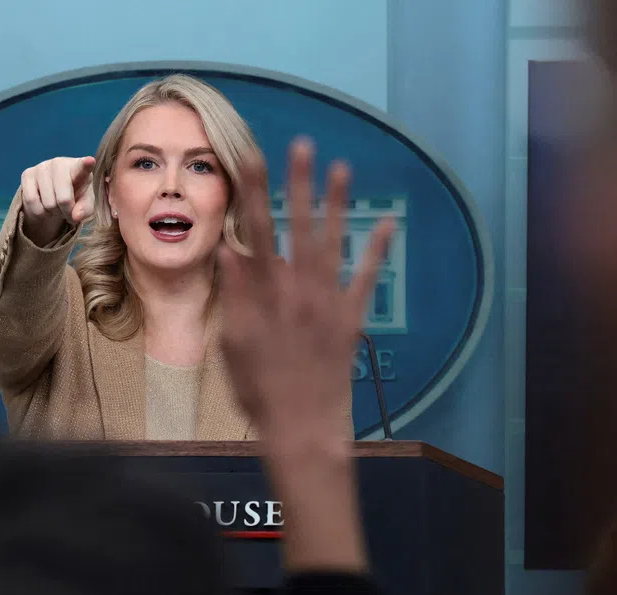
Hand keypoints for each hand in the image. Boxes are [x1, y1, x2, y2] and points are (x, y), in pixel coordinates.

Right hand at [20, 156, 96, 246]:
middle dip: (66, 212)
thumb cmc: (74, 195)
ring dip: (52, 212)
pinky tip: (43, 205)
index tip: (90, 161)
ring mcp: (42, 167)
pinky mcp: (27, 174)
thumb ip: (85, 209)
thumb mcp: (84, 204)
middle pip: (63, 199)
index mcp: (79, 168)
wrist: (53, 193)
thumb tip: (75, 216)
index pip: (82, 167)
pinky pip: (32, 201)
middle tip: (66, 210)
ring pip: (47, 203)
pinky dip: (39, 212)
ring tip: (56, 206)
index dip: (85, 164)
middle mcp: (59, 163)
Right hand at [218, 139, 395, 452]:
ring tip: (341, 167)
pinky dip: (376, 250)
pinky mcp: (350, 319)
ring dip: (335, 204)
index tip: (252, 157)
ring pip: (331, 243)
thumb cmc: (259, 391)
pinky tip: (387, 222)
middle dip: (297, 184)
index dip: (255, 193)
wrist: (301, 426)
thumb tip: (230, 252)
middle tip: (302, 145)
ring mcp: (327, 303)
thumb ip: (234, 297)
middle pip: (296, 228)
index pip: (257, 232)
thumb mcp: (233, 345)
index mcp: (263, 296)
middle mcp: (297, 291)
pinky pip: (366, 279)